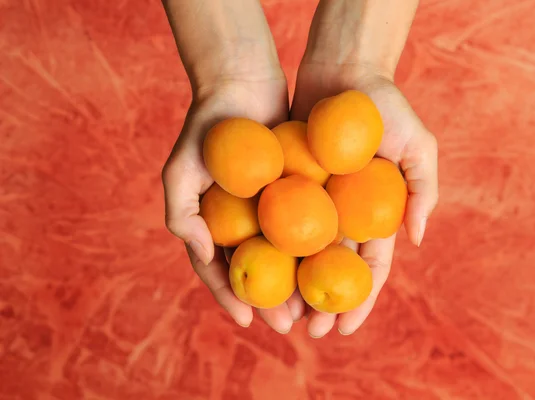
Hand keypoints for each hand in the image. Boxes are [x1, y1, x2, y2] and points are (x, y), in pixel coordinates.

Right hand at [162, 76, 305, 332]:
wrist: (242, 84)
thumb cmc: (206, 127)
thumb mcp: (180, 171)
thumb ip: (182, 215)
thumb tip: (206, 255)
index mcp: (213, 225)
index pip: (220, 270)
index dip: (232, 297)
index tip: (249, 320)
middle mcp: (242, 222)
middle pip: (258, 271)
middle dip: (272, 302)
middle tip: (290, 324)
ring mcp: (271, 209)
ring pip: (286, 256)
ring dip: (298, 284)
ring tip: (313, 308)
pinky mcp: (298, 192)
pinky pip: (309, 225)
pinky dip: (317, 248)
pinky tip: (333, 267)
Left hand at [291, 64, 438, 336]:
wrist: (343, 71)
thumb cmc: (385, 106)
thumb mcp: (417, 144)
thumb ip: (423, 189)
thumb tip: (416, 240)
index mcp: (375, 215)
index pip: (371, 268)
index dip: (360, 301)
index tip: (344, 328)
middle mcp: (344, 215)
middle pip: (333, 270)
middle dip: (323, 304)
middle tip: (309, 332)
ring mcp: (316, 202)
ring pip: (303, 254)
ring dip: (295, 286)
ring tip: (282, 315)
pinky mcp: (290, 184)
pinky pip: (279, 222)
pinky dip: (272, 248)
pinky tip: (258, 272)